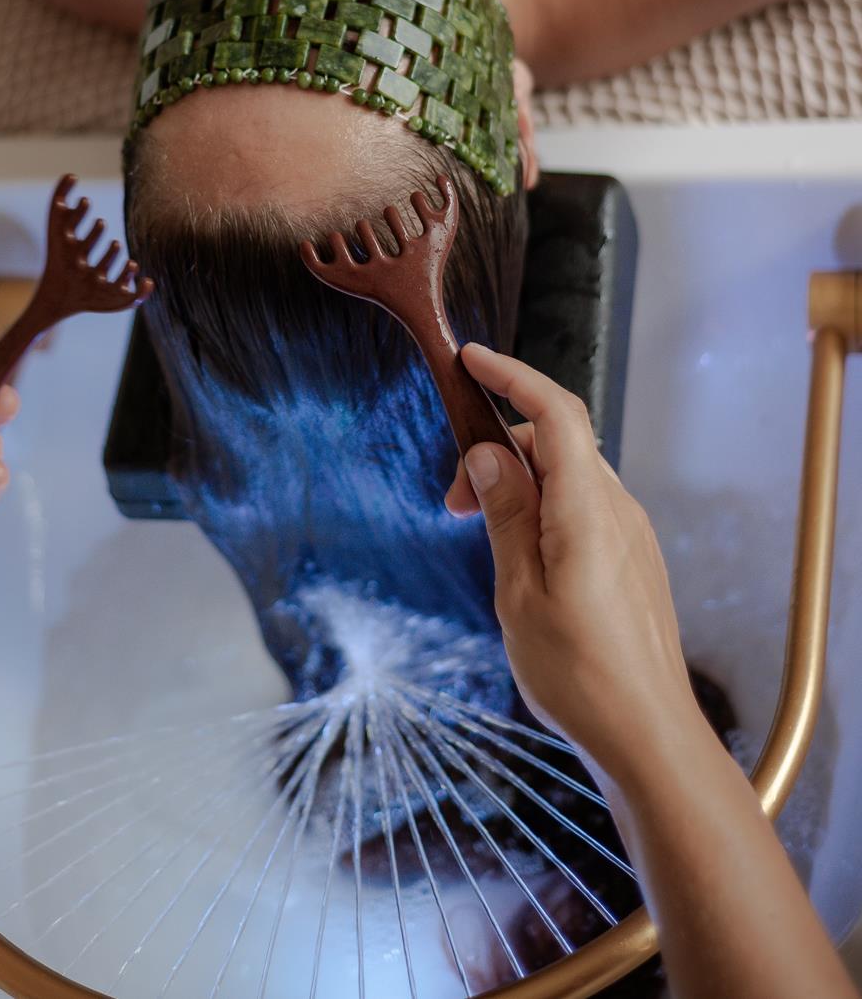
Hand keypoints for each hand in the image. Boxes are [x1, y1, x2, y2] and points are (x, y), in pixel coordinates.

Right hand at [457, 344, 700, 782]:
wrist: (648, 738)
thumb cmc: (580, 678)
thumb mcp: (520, 594)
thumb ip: (506, 515)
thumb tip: (488, 453)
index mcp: (587, 512)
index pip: (557, 413)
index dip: (513, 376)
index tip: (472, 360)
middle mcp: (617, 511)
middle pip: (557, 441)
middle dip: (498, 446)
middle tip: (450, 500)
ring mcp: (631, 534)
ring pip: (569, 474)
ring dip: (519, 479)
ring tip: (478, 528)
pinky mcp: (633, 558)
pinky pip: (584, 505)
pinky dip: (544, 504)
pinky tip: (518, 551)